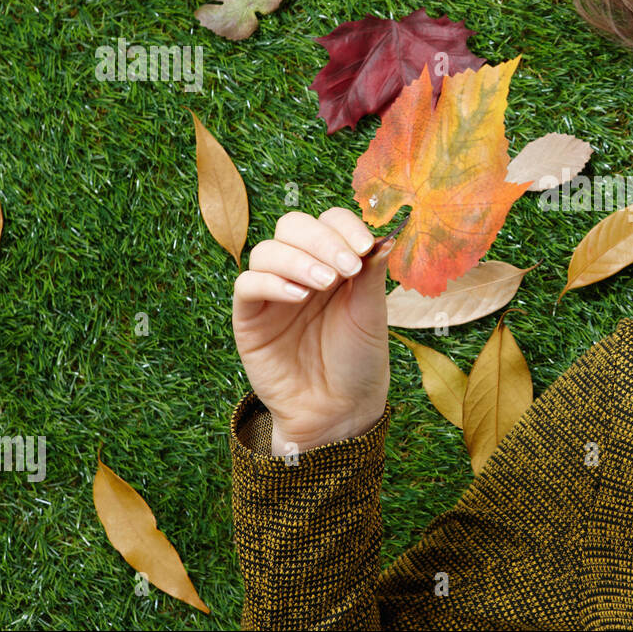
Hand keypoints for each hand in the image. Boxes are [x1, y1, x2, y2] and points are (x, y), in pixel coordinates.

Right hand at [232, 207, 394, 454]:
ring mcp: (272, 291)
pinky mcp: (250, 317)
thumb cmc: (359, 360)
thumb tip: (386, 236)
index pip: (329, 221)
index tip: (366, 246)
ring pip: (267, 251)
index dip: (344, 225)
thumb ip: (370, 274)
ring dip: (298, 260)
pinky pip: (247, 285)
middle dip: (321, 240)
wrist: (340, 410)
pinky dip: (271, 282)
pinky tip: (298, 296)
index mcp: (334, 262)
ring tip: (325, 283)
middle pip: (292, 226)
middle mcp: (301, 269)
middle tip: (346, 267)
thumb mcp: (371, 314)